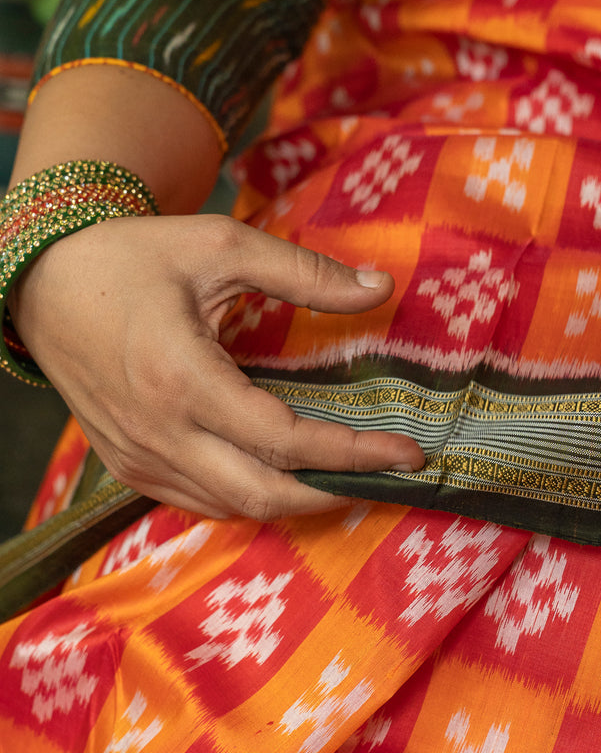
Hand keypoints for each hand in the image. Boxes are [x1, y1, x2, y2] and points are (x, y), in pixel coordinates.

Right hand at [9, 214, 424, 519]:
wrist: (42, 286)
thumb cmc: (131, 258)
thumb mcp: (219, 244)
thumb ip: (304, 272)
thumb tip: (380, 287)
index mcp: (180, 377)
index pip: (285, 441)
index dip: (354, 454)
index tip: (407, 453)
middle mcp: (158, 433)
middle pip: (264, 496)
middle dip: (335, 492)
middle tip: (387, 474)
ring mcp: (139, 459)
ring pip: (234, 508)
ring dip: (297, 499)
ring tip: (347, 473)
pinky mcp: (130, 468)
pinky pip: (203, 502)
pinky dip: (252, 497)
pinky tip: (286, 473)